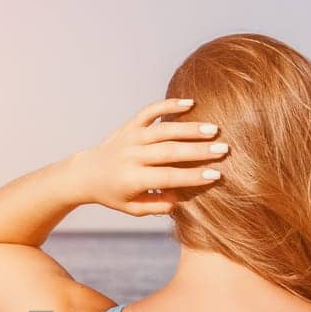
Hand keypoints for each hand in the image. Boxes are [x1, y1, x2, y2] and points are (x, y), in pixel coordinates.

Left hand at [64, 98, 228, 215]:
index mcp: (132, 179)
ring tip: (214, 129)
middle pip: (169, 151)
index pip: (167, 177)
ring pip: (163, 130)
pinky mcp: (130, 125)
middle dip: (198, 150)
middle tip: (223, 149)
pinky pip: (150, 111)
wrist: (86, 173)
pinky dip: (169, 105)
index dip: (192, 176)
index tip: (216, 175)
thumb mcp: (134, 208)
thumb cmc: (115, 195)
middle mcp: (132, 156)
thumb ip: (159, 206)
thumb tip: (185, 199)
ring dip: (190, 128)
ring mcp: (130, 137)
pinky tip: (190, 103)